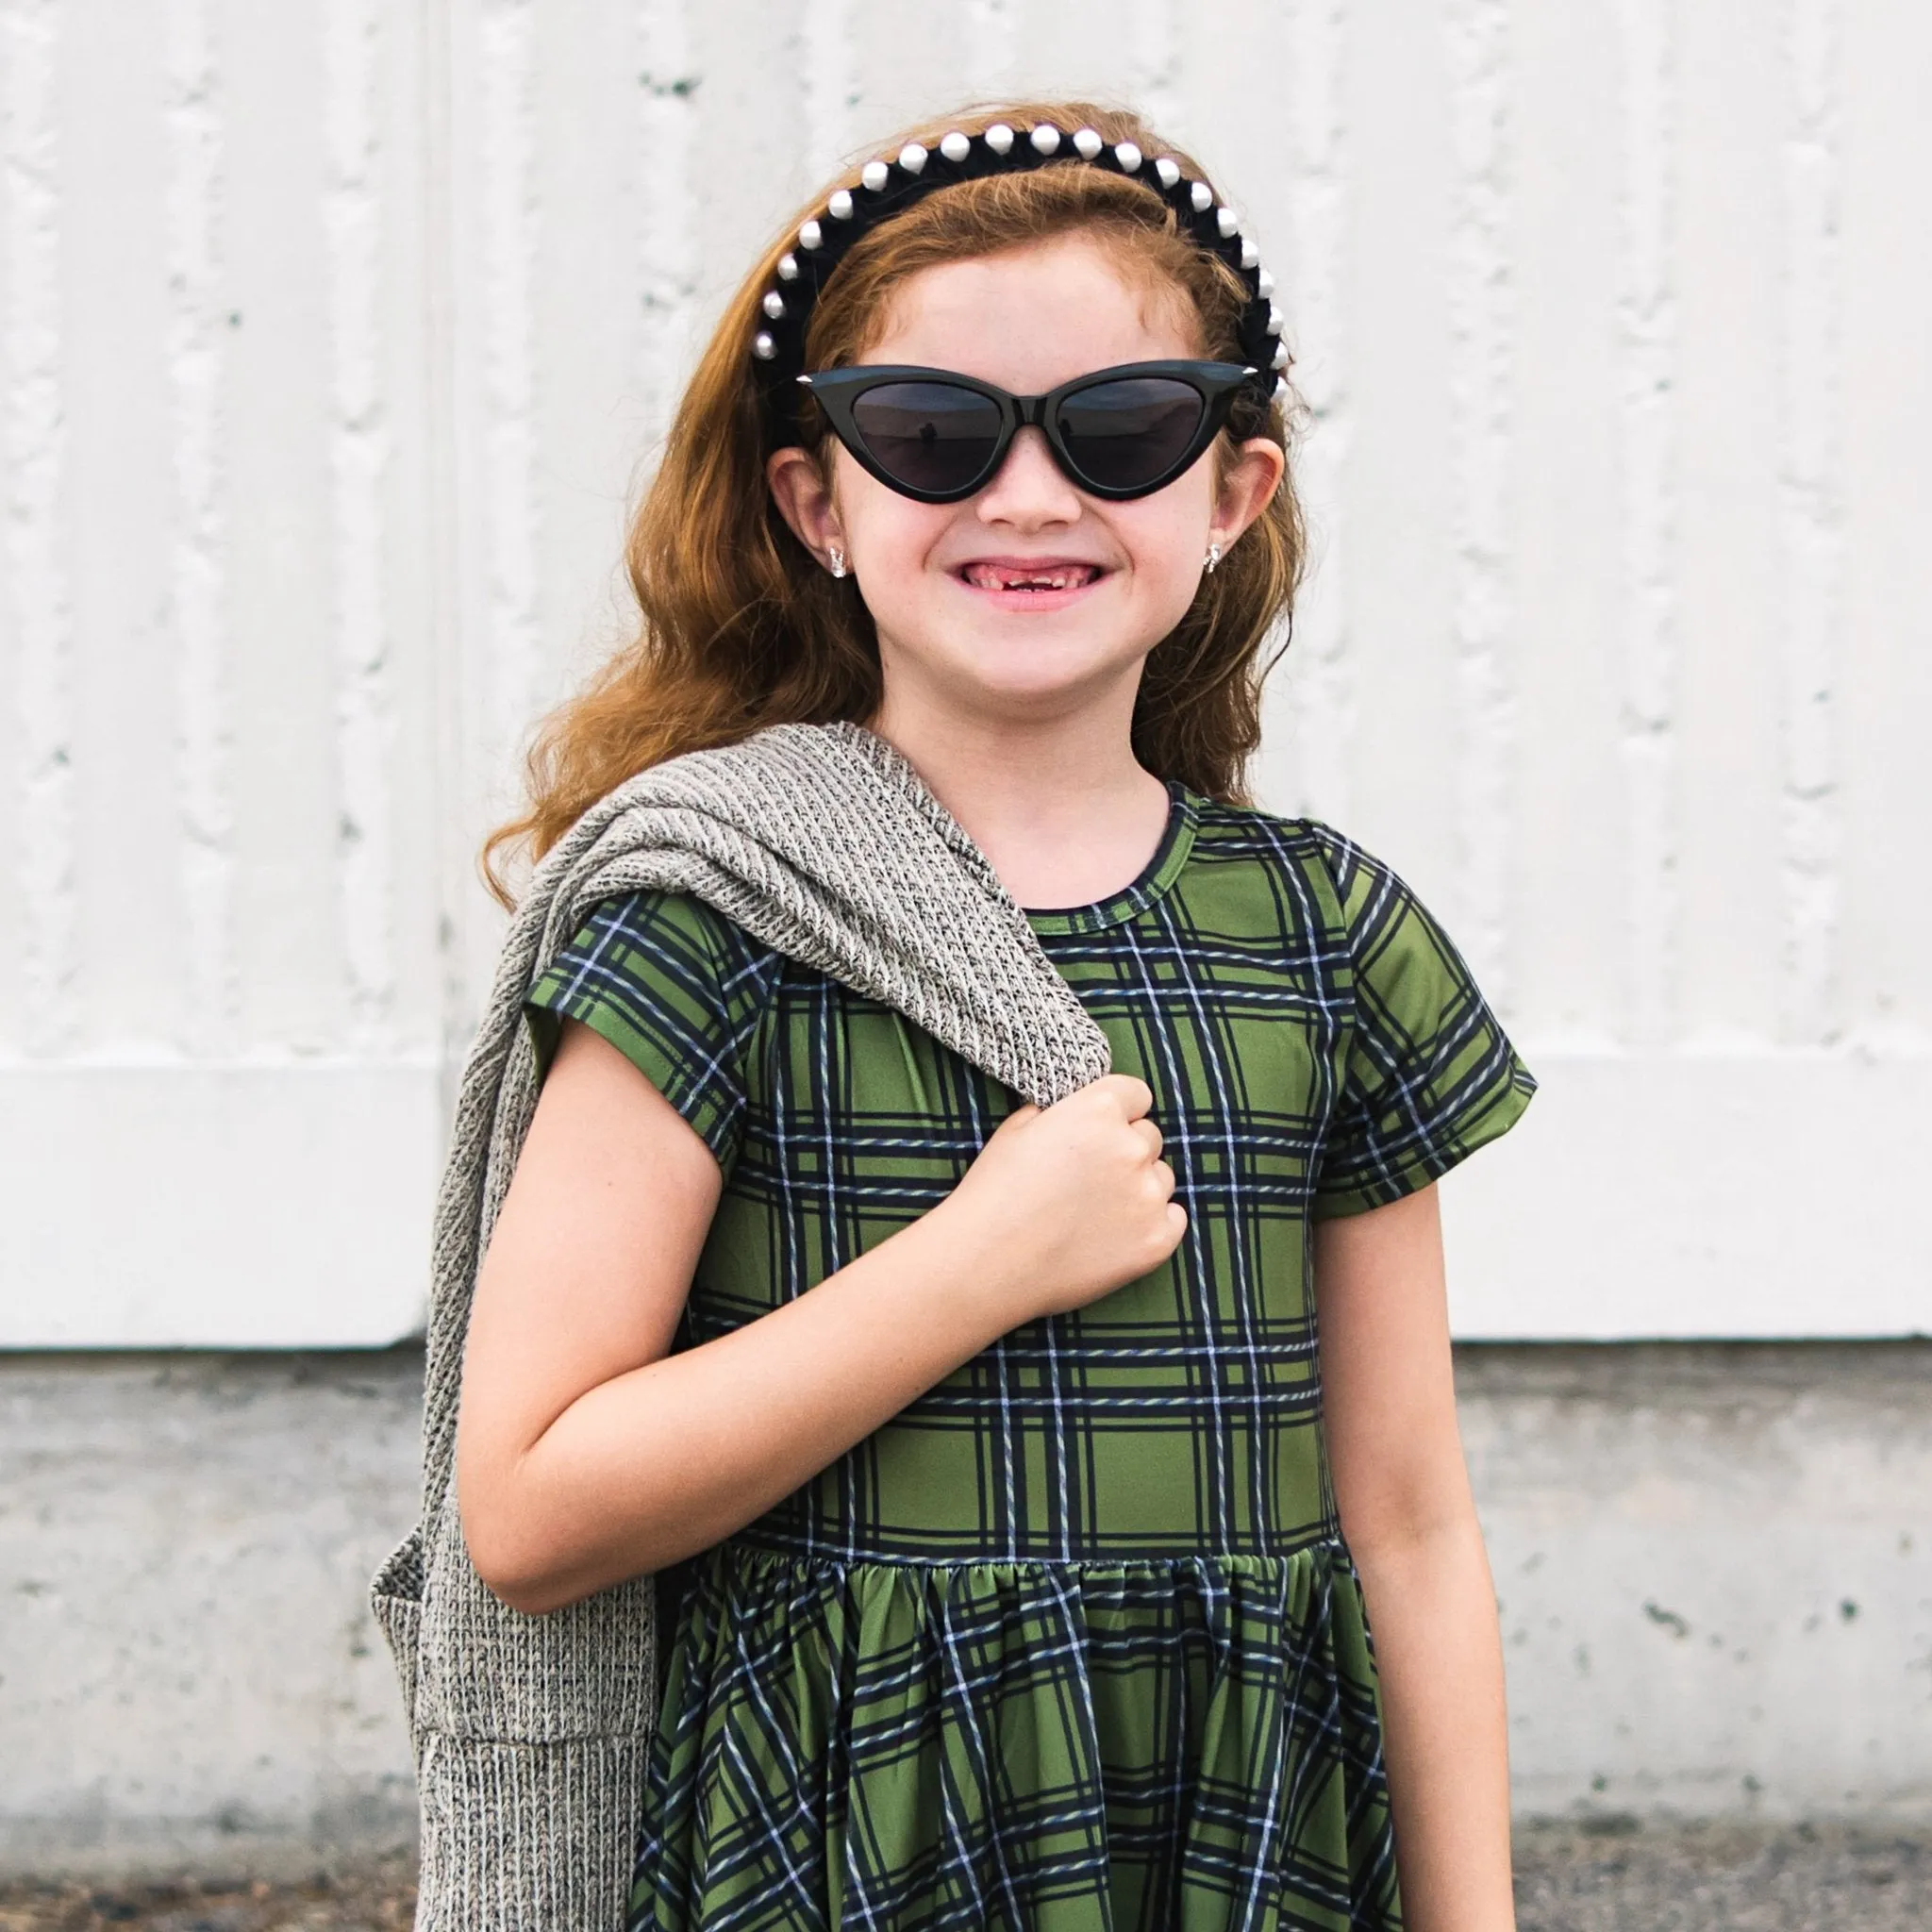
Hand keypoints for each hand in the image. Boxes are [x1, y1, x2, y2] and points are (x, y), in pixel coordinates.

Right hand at [937, 1073, 1187, 1322]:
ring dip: (1139, 1188)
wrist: (987, 1262)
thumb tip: (1075, 1112)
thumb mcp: (1016, 1129)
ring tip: (1095, 1212)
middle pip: (1149, 1137)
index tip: (1101, 1131)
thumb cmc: (994, 1193)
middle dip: (1125, 1151)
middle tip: (1090, 1179)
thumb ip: (1059, 1112)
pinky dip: (1152, 1224)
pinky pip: (1173, 1219)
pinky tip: (1116, 1234)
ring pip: (1161, 1179)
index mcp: (1098, 1110)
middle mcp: (1131, 1147)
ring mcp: (1148, 1196)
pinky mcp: (1157, 1240)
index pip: (1136, 1094)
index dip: (1117, 1112)